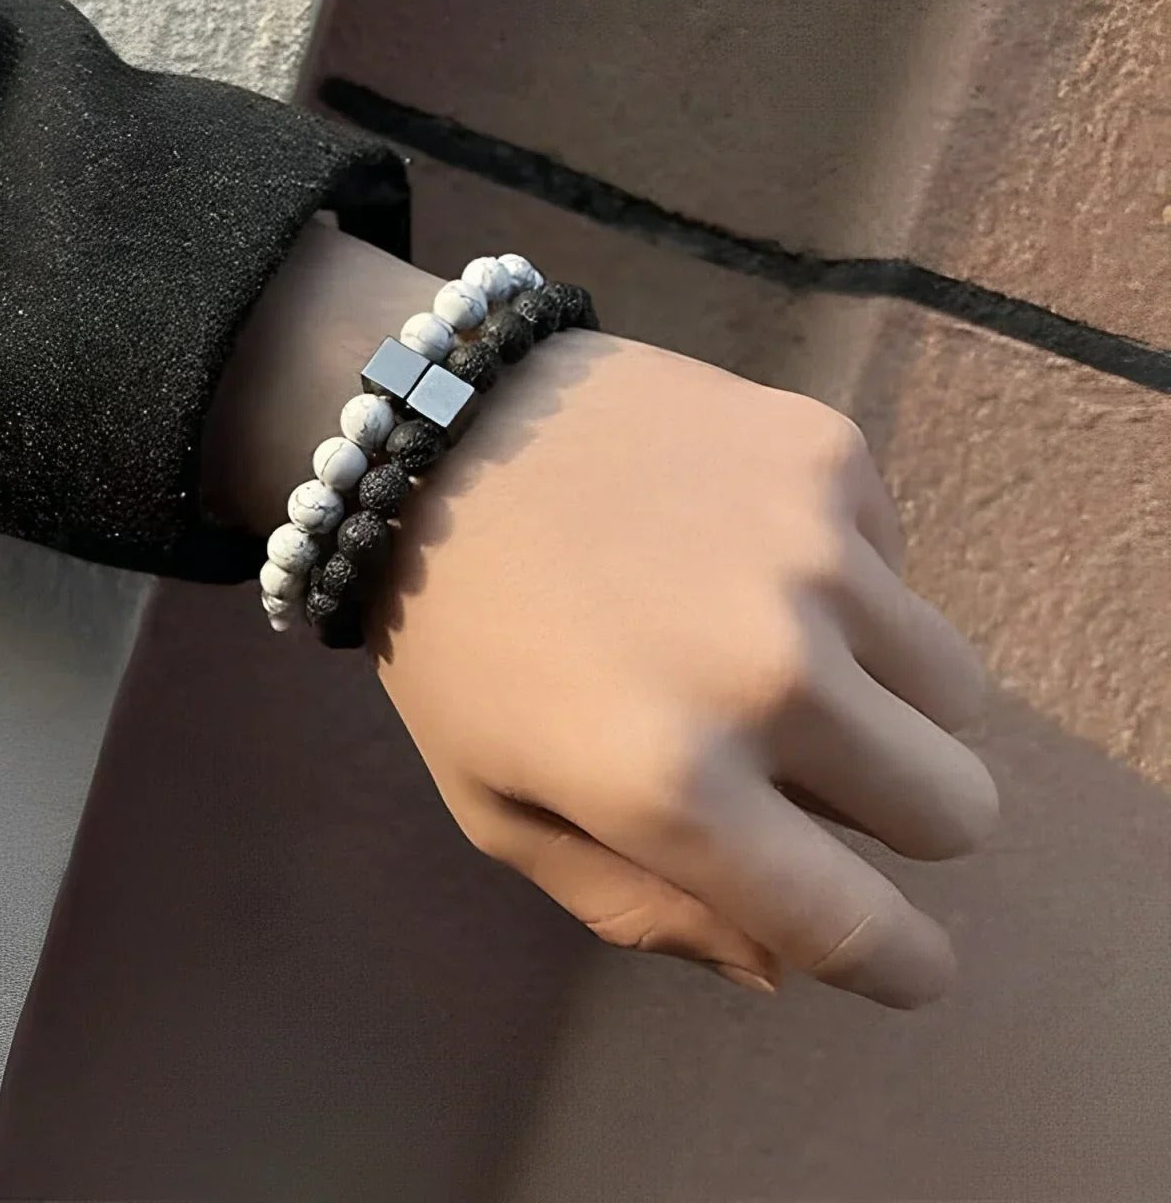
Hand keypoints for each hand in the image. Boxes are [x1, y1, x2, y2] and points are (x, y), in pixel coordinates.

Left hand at [375, 329, 996, 1007]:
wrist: (442, 433)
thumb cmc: (457, 640)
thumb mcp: (500, 807)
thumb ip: (638, 907)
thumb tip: (778, 963)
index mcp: (674, 788)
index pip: (858, 925)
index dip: (903, 962)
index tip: (911, 959)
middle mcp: (771, 674)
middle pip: (955, 808)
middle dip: (904, 818)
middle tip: (825, 775)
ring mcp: (815, 553)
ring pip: (953, 689)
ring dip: (886, 698)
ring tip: (779, 651)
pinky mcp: (827, 455)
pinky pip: (898, 567)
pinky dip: (844, 586)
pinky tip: (740, 550)